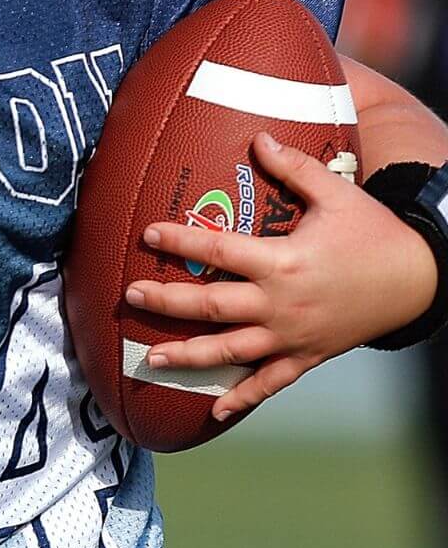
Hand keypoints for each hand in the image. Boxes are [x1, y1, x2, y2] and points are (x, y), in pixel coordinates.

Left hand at [125, 132, 437, 422]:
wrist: (417, 281)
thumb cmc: (373, 233)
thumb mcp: (336, 193)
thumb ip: (293, 167)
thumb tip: (257, 137)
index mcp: (283, 261)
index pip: (220, 249)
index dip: (182, 239)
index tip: (148, 233)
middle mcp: (281, 304)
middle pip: (212, 306)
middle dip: (167, 301)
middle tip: (130, 296)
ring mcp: (291, 337)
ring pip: (230, 352)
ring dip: (188, 357)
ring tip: (151, 359)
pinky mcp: (305, 358)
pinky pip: (269, 384)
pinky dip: (242, 399)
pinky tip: (213, 411)